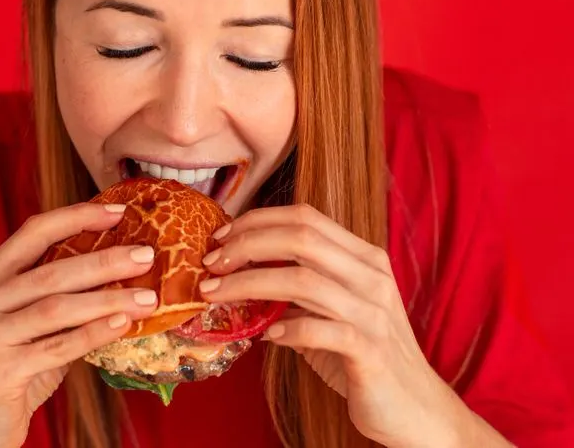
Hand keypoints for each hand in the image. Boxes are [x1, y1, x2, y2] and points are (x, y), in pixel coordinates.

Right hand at [0, 203, 158, 447]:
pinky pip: (58, 347)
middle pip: (50, 272)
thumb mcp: (25, 328)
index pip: (31, 234)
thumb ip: (57, 300)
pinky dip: (94, 333)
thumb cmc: (8, 374)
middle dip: (104, 261)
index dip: (74, 217)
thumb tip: (119, 272)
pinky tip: (122, 324)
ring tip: (148, 297)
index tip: (116, 212)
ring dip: (109, 300)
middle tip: (145, 256)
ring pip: (57, 309)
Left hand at [198, 204, 509, 447]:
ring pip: (303, 280)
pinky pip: (321, 330)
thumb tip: (237, 272)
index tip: (221, 238)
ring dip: (249, 284)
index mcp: (363, 258)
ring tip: (216, 295)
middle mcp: (372, 276)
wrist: (414, 408)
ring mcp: (374, 312)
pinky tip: (266, 336)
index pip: (306, 217)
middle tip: (211, 263)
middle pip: (301, 238)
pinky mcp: (371, 351)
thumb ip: (296, 289)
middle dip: (247, 245)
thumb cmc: (363, 355)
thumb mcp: (330, 311)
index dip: (257, 221)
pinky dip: (287, 329)